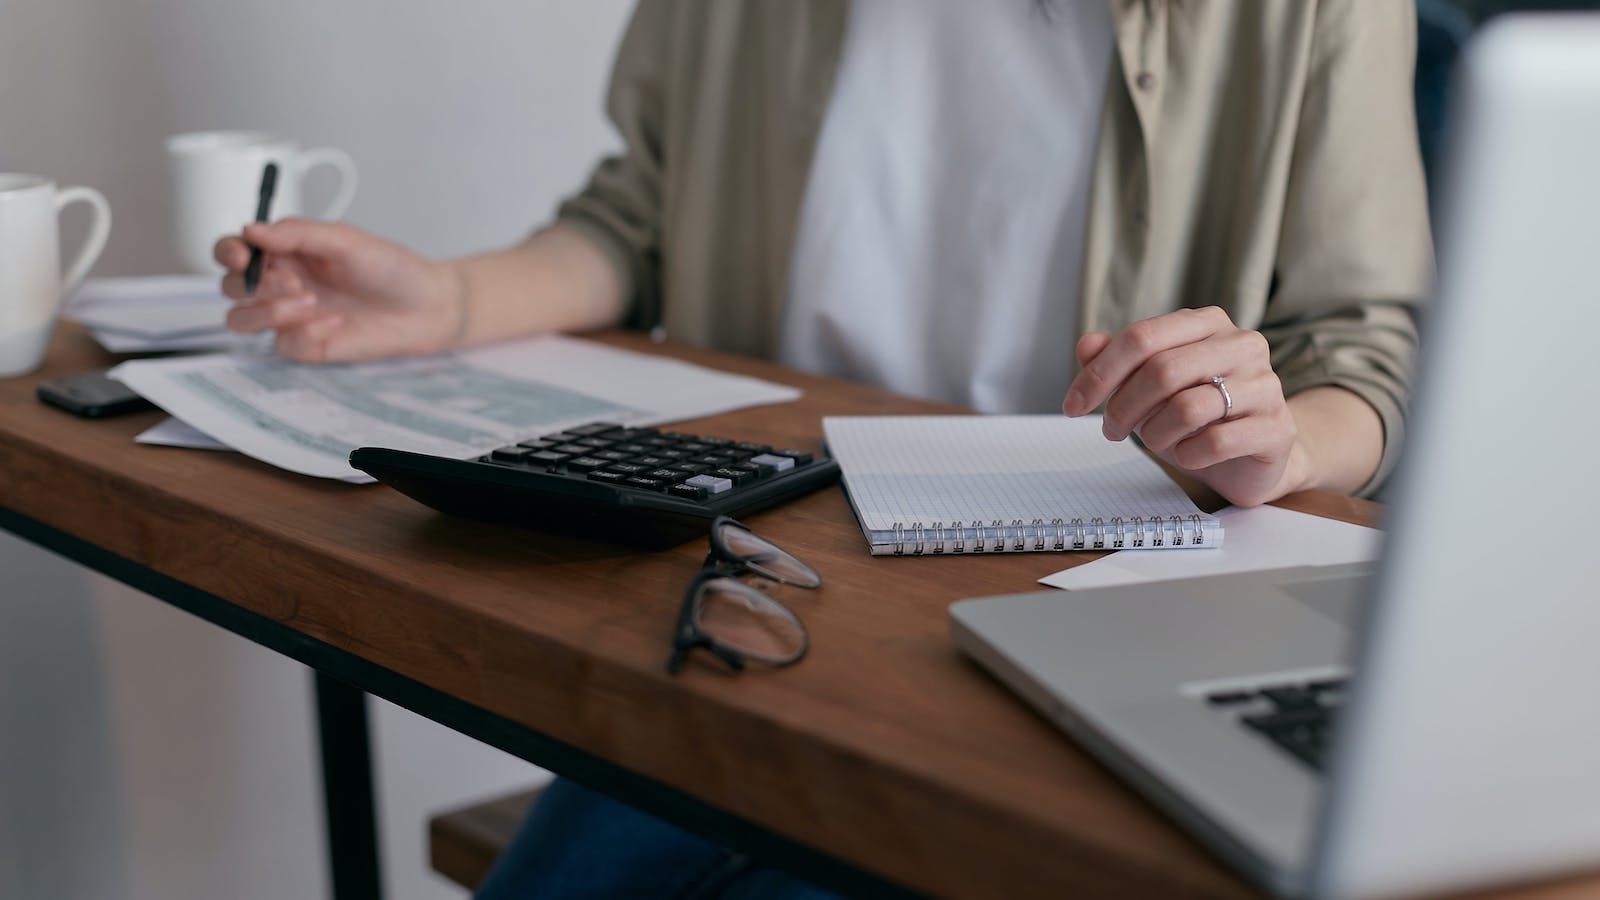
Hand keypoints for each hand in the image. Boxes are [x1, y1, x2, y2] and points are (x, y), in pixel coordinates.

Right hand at [215, 219, 463, 361]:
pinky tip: (336, 323)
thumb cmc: (391, 269)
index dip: (228, 252)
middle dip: (252, 284)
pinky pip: (282, 345)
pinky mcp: (307, 346)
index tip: (243, 255)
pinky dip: (305, 333)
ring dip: (267, 311)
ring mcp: (290, 317)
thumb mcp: (346, 240)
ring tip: (309, 301)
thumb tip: (251, 229)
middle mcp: (281, 284)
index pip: (234, 251)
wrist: (427, 307)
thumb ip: (298, 233)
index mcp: (286, 252)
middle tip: (295, 281)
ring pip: (241, 320)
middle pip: (230, 287)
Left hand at [1061, 307, 1301, 506]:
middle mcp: (1242, 344)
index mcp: (1207, 324)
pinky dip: (1188, 455)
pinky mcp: (1277, 427)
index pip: (1142, 337)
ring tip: (1155, 442)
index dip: (1099, 373)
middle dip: (1123, 407)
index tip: (1072, 405)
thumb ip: (1118, 363)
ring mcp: (1265, 384)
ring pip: (1186, 408)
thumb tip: (1087, 345)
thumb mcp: (1149, 388)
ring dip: (1155, 434)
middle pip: (1162, 371)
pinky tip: (1188, 455)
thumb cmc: (1196, 417)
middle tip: (1112, 431)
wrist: (1252, 457)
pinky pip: (1216, 441)